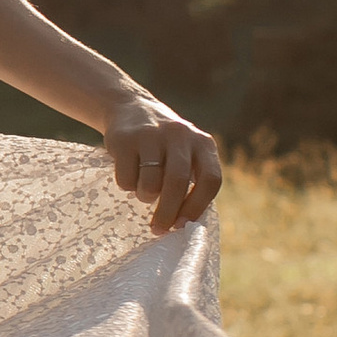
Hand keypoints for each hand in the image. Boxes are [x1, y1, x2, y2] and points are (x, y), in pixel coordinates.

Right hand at [101, 92, 221, 233]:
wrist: (131, 108)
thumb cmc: (164, 146)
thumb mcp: (186, 156)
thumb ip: (192, 183)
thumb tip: (186, 226)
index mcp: (203, 143)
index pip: (210, 180)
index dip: (198, 206)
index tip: (183, 225)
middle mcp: (180, 135)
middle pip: (178, 183)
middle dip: (168, 212)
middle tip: (159, 229)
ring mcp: (151, 134)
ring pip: (151, 184)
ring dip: (145, 197)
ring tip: (144, 191)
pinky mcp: (125, 138)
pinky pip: (127, 179)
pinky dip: (127, 185)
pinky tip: (129, 173)